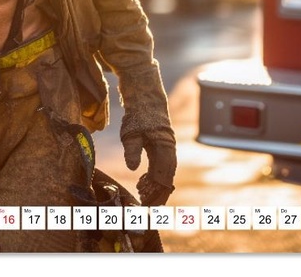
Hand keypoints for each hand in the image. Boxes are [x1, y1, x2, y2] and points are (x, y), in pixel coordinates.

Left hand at [117, 63, 176, 206]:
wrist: (145, 95)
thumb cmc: (139, 113)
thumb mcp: (131, 131)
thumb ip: (132, 149)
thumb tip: (132, 169)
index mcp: (165, 148)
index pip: (164, 177)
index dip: (157, 193)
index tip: (148, 204)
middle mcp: (169, 150)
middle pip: (166, 178)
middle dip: (157, 193)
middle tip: (145, 205)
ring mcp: (165, 148)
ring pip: (163, 173)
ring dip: (154, 186)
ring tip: (142, 195)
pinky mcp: (159, 146)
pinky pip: (159, 166)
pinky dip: (153, 176)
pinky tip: (142, 181)